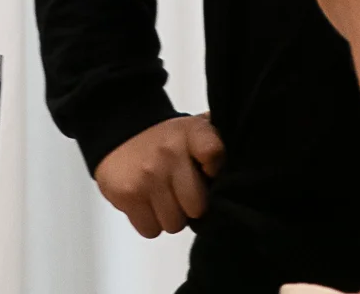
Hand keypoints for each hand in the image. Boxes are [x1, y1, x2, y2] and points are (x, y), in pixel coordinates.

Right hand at [94, 114, 225, 237]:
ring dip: (172, 216)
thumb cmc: (168, 139)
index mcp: (192, 133)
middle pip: (197, 206)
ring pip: (174, 224)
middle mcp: (169, 154)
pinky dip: (152, 222)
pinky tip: (150, 203)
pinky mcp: (127, 196)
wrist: (121, 130)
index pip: (214, 154)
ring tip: (166, 197)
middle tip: (185, 193)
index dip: (215, 170)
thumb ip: (216, 145)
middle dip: (193, 206)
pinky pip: (151, 230)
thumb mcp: (194, 130)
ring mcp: (147, 177)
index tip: (210, 171)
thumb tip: (239, 166)